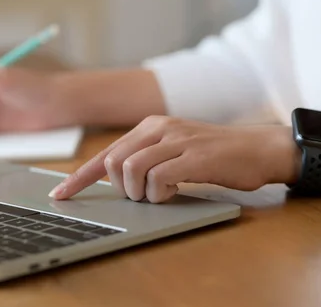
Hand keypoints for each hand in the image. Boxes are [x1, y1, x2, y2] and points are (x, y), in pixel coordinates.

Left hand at [49, 116, 299, 202]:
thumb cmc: (217, 155)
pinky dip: (160, 193)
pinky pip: (159, 178)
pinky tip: (175, 191)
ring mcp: (177, 140)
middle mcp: (159, 128)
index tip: (61, 194)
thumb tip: (118, 180)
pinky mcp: (195, 156)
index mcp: (151, 126)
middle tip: (144, 195)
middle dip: (121, 187)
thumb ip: (148, 158)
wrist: (260, 148)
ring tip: (162, 194)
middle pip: (114, 162)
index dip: (80, 177)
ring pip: (132, 169)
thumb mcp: (176, 150)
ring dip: (141, 192)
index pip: (106, 153)